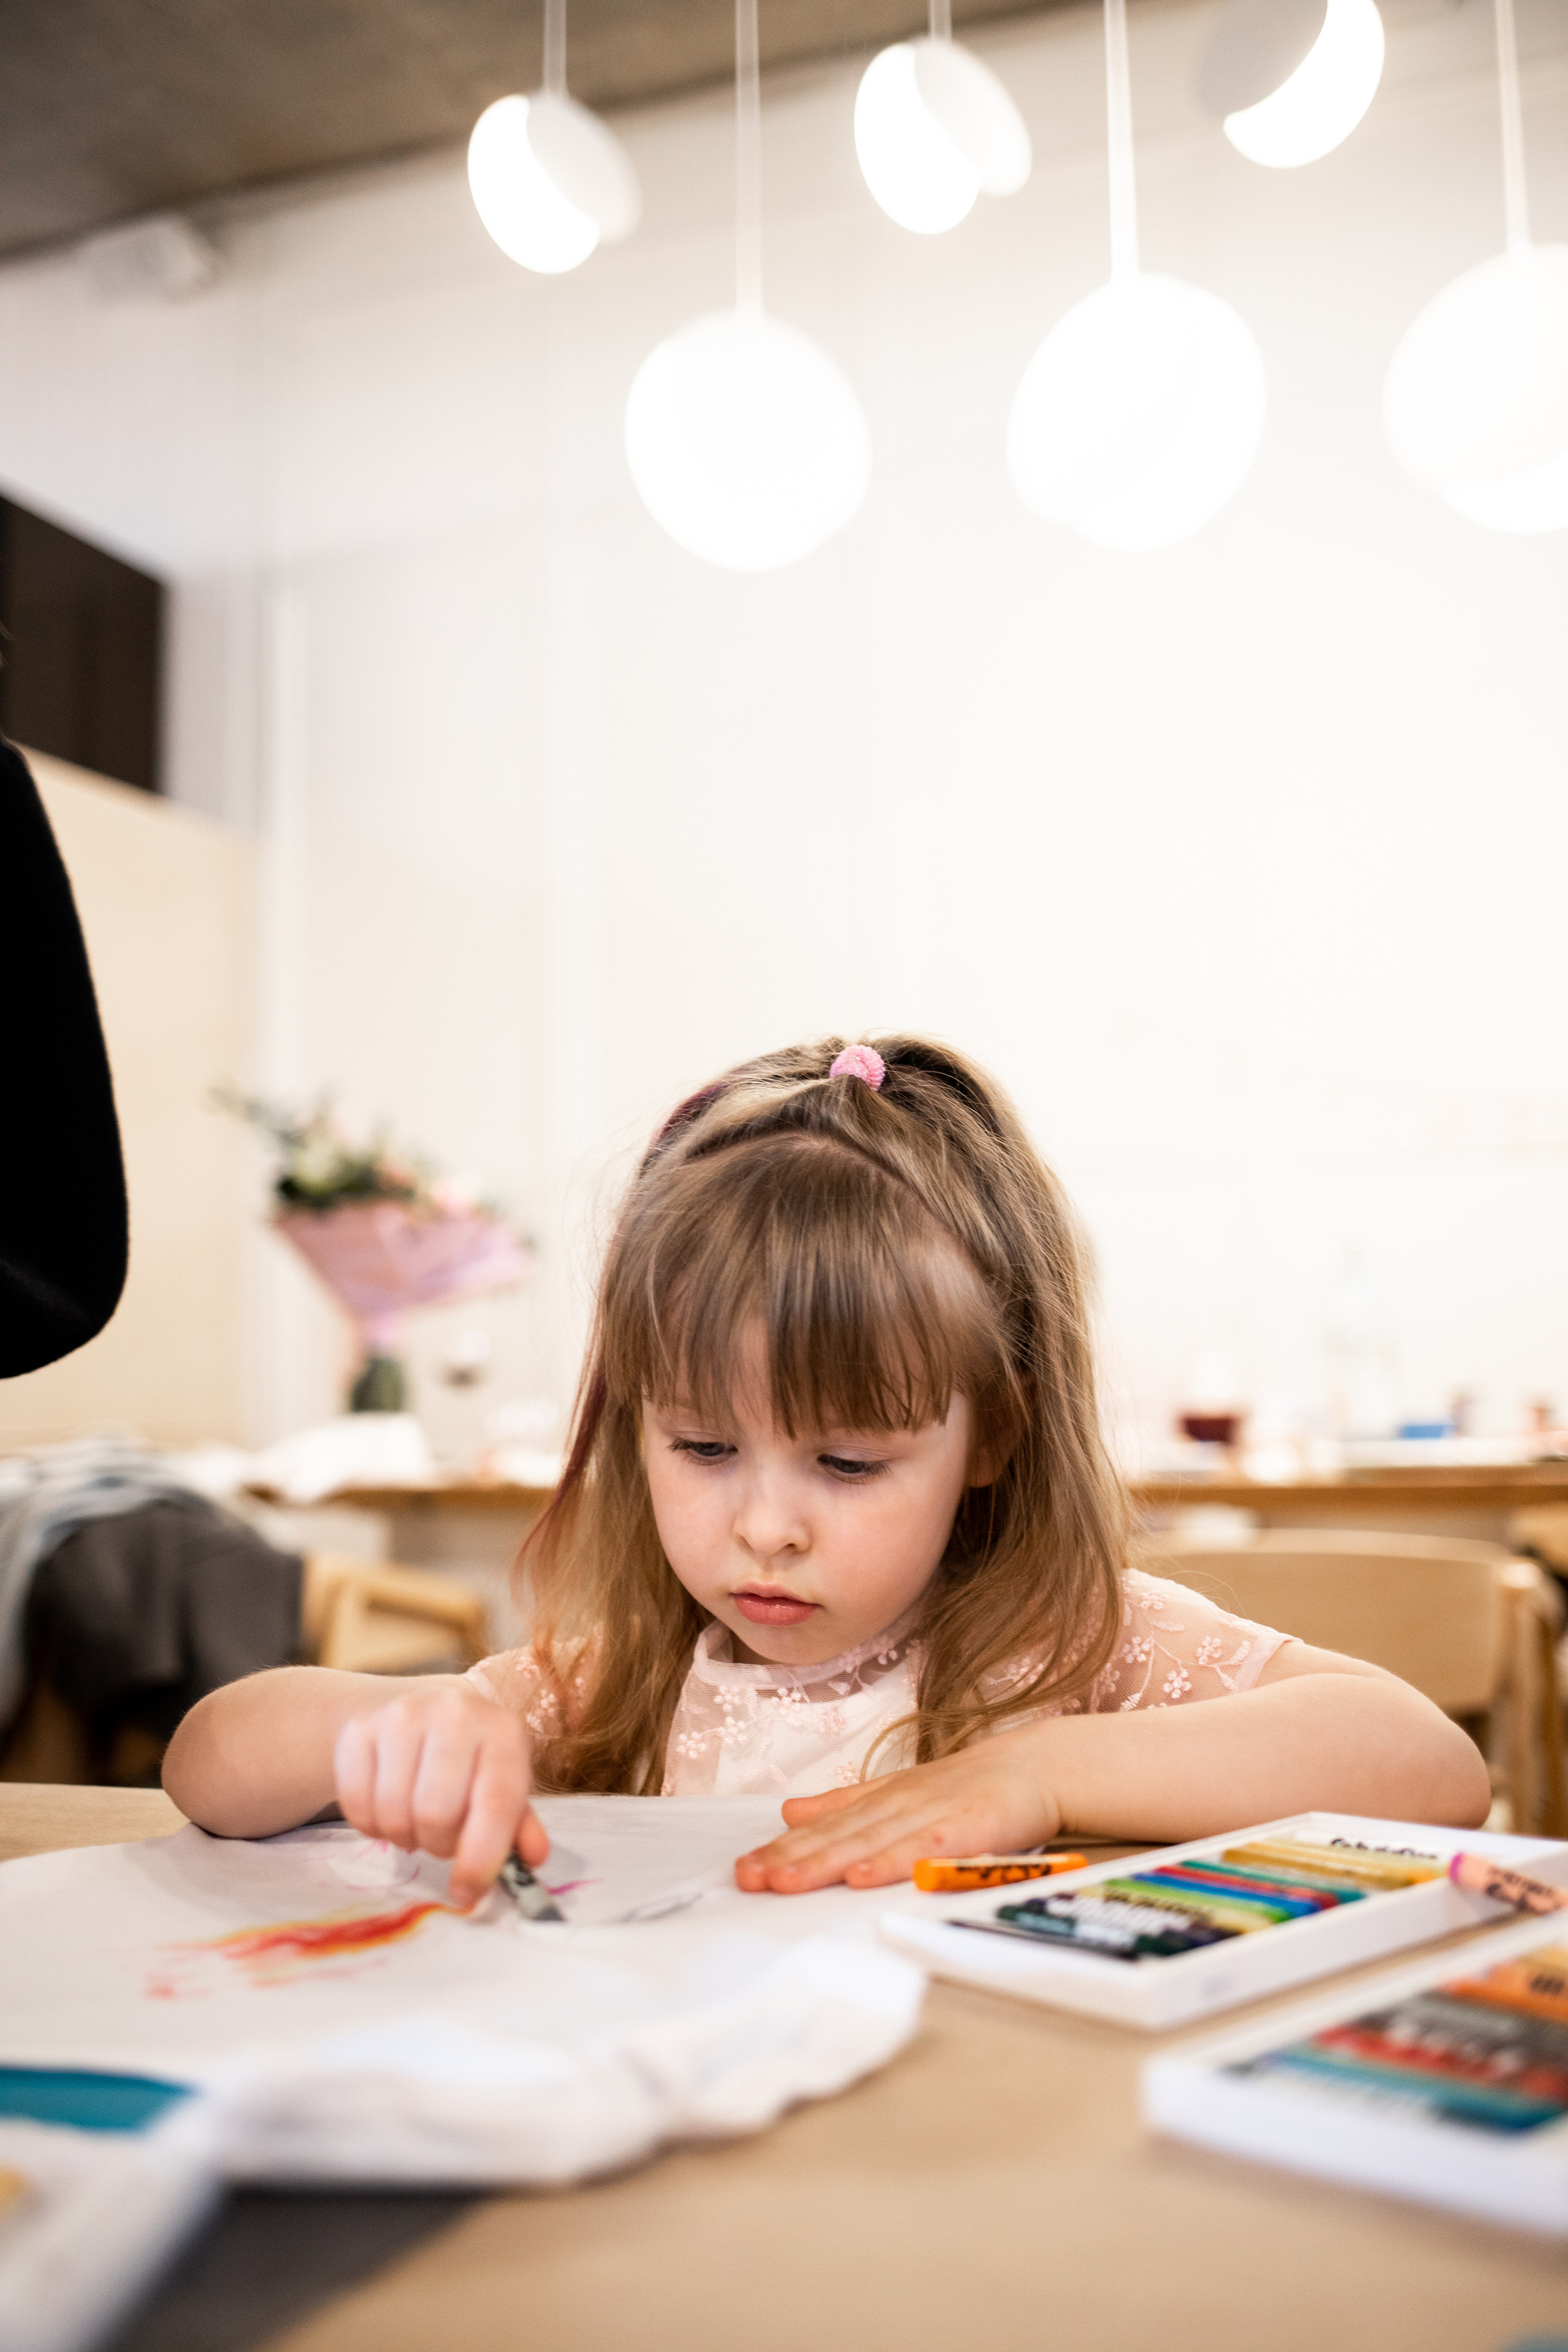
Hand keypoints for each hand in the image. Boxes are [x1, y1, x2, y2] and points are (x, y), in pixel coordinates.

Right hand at [333, 1681, 547, 1909]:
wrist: (416, 1712)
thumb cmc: (468, 1760)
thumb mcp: (503, 1783)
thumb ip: (519, 1825)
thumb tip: (532, 1859)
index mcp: (502, 1731)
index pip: (496, 1803)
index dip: (482, 1858)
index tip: (467, 1892)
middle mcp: (454, 1714)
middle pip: (436, 1814)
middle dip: (437, 1845)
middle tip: (440, 1839)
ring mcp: (402, 1716)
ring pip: (393, 1813)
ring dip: (403, 1837)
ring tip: (415, 1821)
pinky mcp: (358, 1728)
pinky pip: (356, 1804)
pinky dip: (370, 1825)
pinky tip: (386, 1809)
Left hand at [734, 1737, 1061, 1893]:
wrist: (1037, 1766)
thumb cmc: (969, 1787)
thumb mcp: (899, 1791)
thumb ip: (846, 1802)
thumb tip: (790, 1811)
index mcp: (880, 1798)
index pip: (823, 1827)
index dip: (782, 1848)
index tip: (743, 1870)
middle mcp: (897, 1803)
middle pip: (836, 1835)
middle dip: (790, 1858)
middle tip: (748, 1879)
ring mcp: (930, 1814)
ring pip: (869, 1841)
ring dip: (825, 1861)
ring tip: (785, 1882)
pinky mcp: (964, 1829)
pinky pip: (922, 1850)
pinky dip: (891, 1862)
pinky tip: (861, 1877)